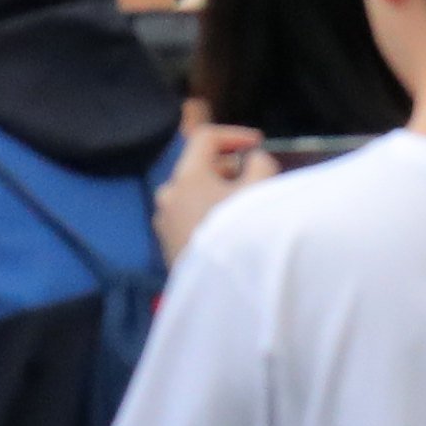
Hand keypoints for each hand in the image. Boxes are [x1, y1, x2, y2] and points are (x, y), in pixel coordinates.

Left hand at [155, 118, 277, 261]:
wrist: (222, 290)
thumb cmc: (241, 233)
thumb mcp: (261, 189)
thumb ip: (260, 163)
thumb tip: (253, 161)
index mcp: (186, 177)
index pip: (204, 138)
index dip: (234, 134)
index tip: (258, 144)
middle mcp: (168, 196)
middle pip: (197, 167)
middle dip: (228, 166)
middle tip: (253, 176)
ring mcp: (165, 223)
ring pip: (192, 194)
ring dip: (217, 191)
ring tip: (243, 206)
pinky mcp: (167, 246)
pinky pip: (188, 217)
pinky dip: (208, 213)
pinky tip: (229, 230)